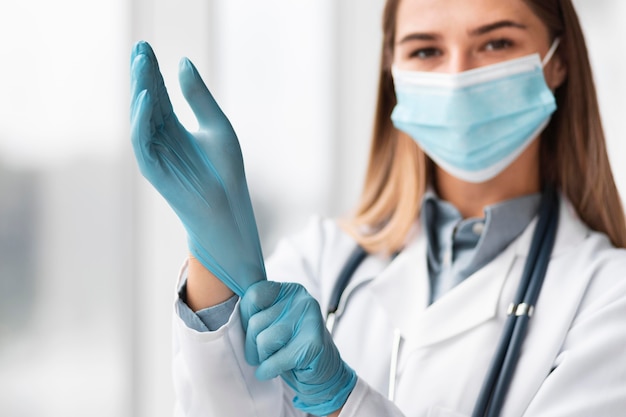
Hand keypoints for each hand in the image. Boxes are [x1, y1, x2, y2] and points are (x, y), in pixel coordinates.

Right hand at [130, 40, 265, 295]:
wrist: (229, 206)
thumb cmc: (225, 170)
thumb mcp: (216, 125)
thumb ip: (199, 96)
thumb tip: (183, 61)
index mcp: (174, 127)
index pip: (158, 93)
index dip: (152, 71)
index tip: (147, 46)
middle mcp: (160, 138)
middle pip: (147, 100)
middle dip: (143, 74)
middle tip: (140, 47)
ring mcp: (154, 153)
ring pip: (141, 117)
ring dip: (140, 91)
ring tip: (142, 64)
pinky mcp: (153, 170)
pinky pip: (142, 142)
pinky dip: (142, 120)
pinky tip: (147, 98)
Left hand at [240, 281, 356, 415]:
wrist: (324, 374)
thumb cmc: (291, 347)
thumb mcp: (274, 321)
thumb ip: (258, 310)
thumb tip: (230, 308)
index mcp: (290, 290)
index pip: (254, 295)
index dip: (247, 316)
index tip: (256, 330)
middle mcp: (303, 301)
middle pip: (256, 322)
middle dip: (253, 344)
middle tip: (263, 353)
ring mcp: (311, 321)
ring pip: (263, 341)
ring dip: (263, 358)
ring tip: (273, 360)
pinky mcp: (313, 345)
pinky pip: (275, 360)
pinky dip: (269, 370)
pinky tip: (274, 371)